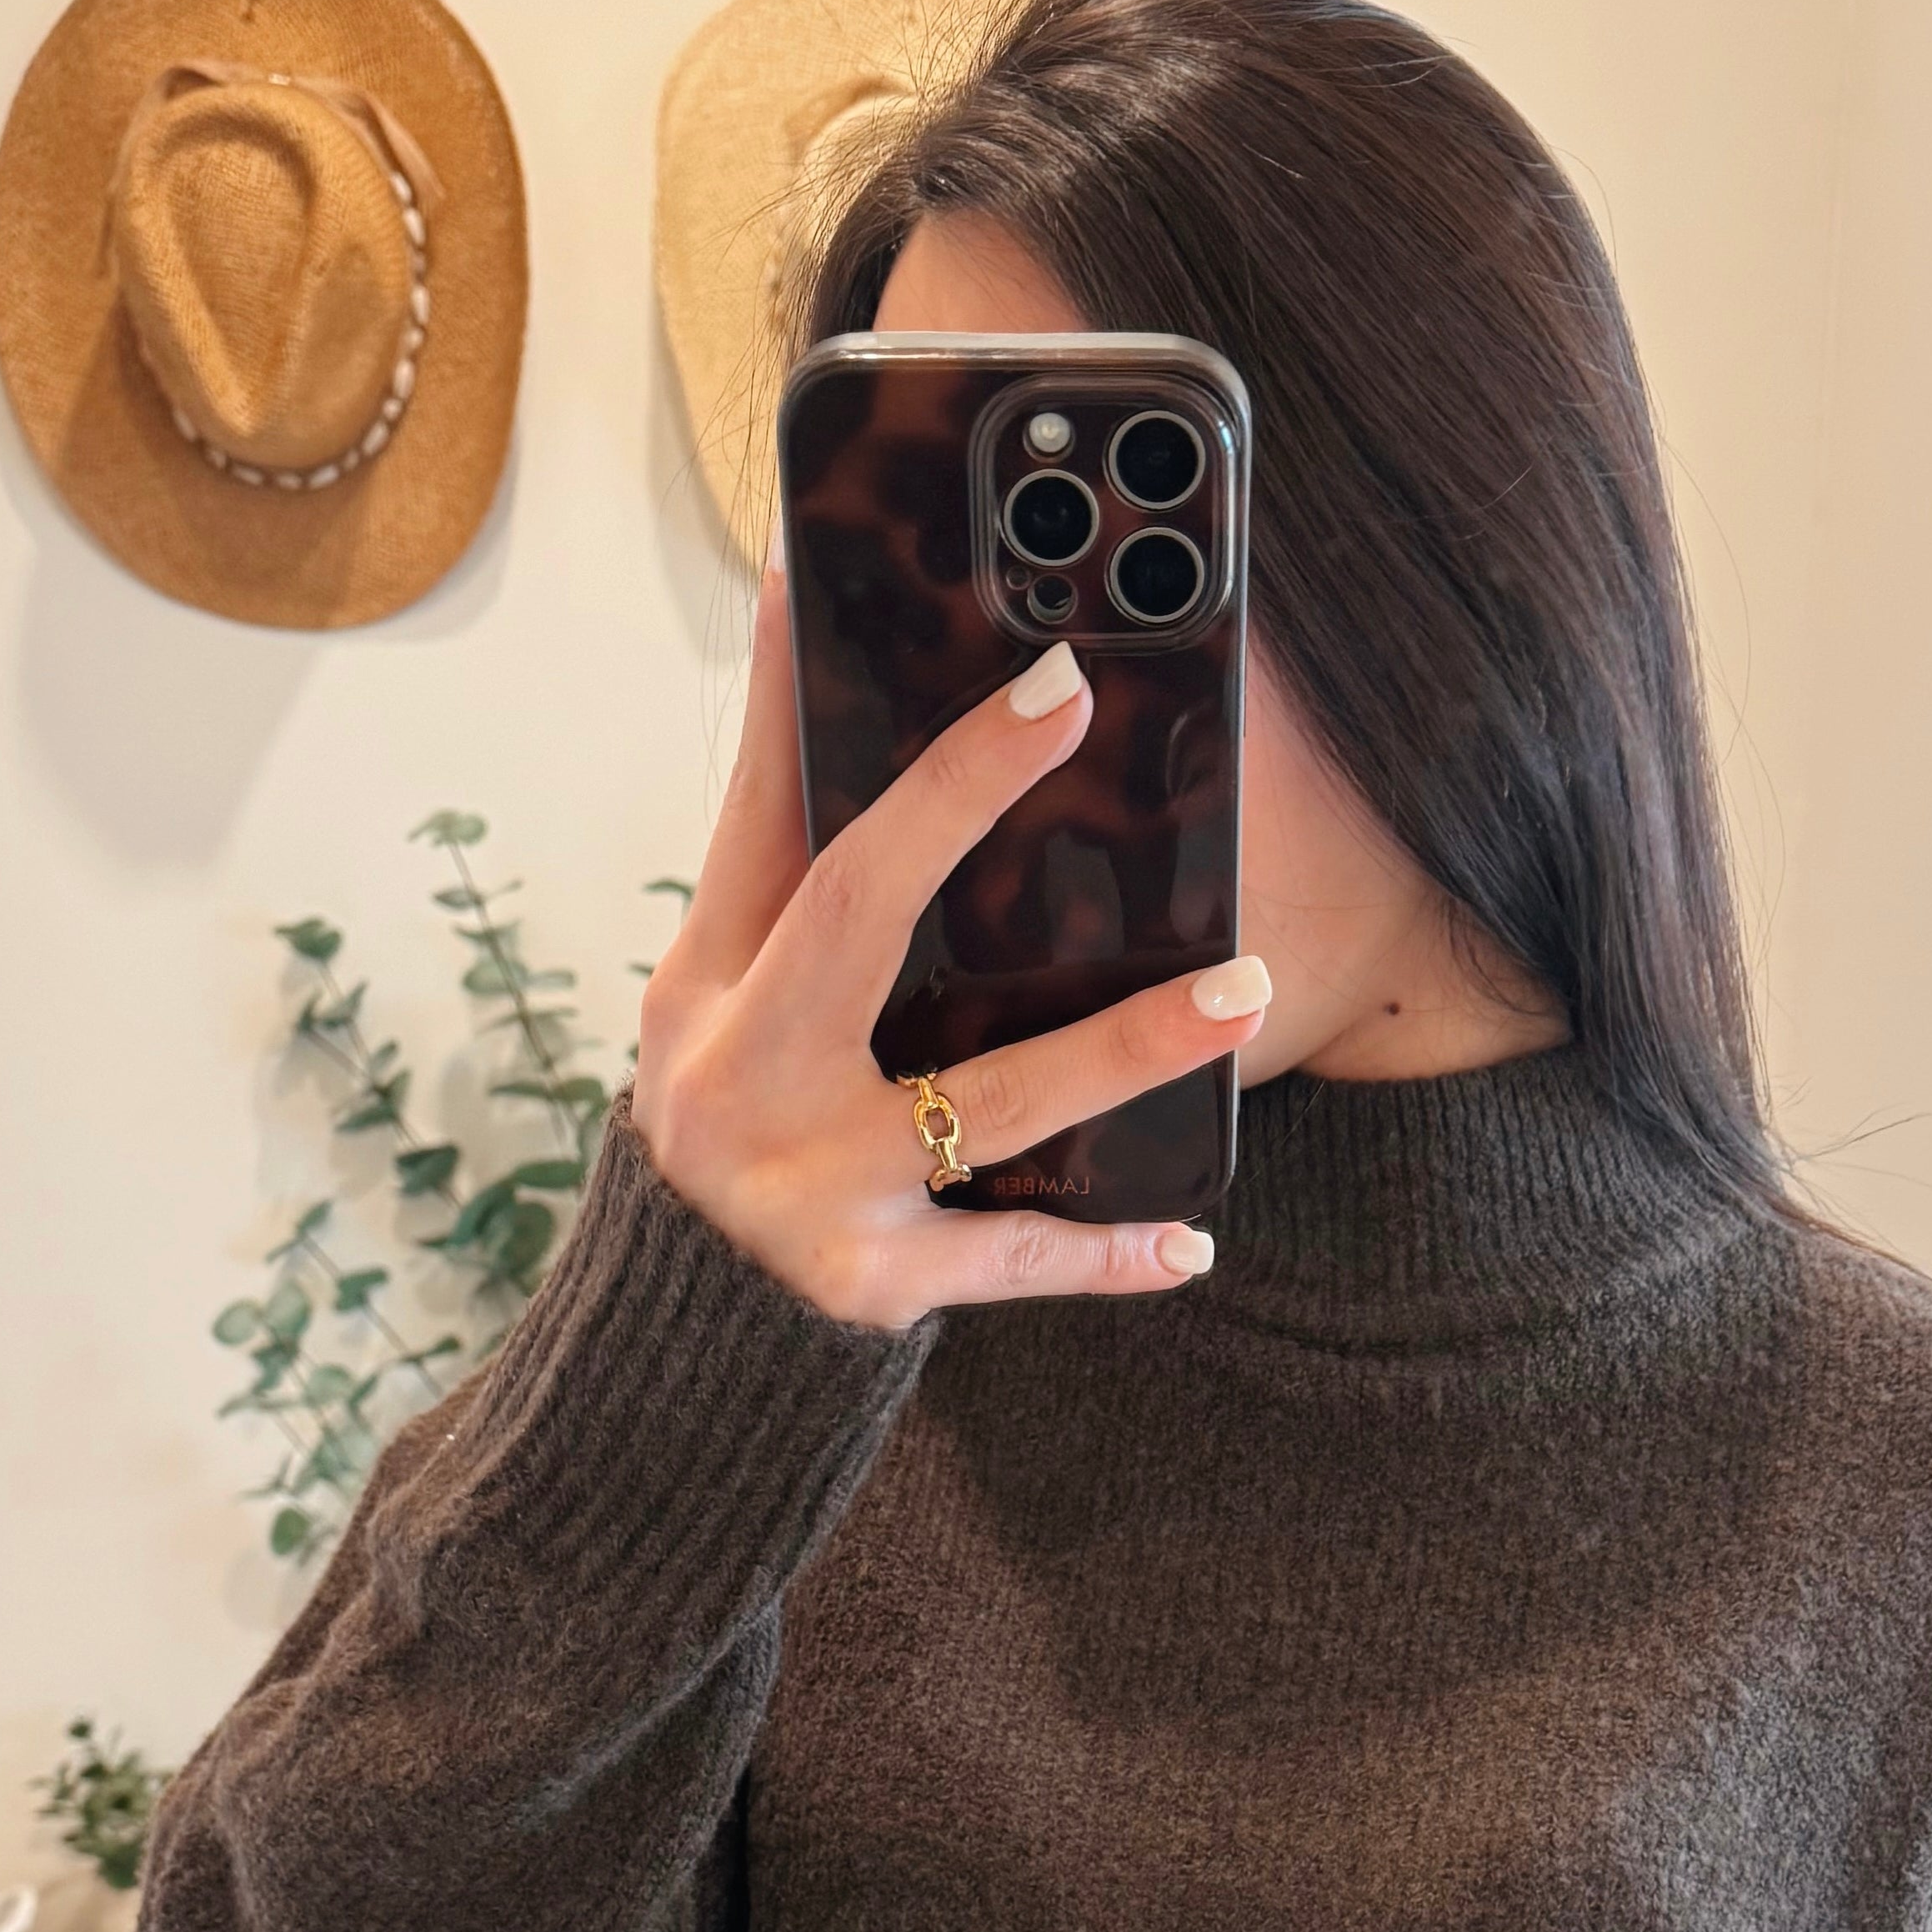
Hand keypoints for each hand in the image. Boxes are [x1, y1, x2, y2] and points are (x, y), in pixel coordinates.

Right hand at [631, 561, 1272, 1331]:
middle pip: (858, 915)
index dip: (833, 703)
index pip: (773, 818)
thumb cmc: (731, 1109)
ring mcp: (812, 1185)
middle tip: (1070, 700)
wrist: (688, 1318)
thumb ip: (773, 845)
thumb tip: (796, 620)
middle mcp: (747, 1074)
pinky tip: (1191, 1240)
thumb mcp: (718, 989)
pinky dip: (1103, 1256)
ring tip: (1242, 993)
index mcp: (709, 984)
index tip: (932, 613)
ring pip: (988, 1102)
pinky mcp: (875, 1282)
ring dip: (1123, 1048)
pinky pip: (1013, 1258)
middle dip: (957, 800)